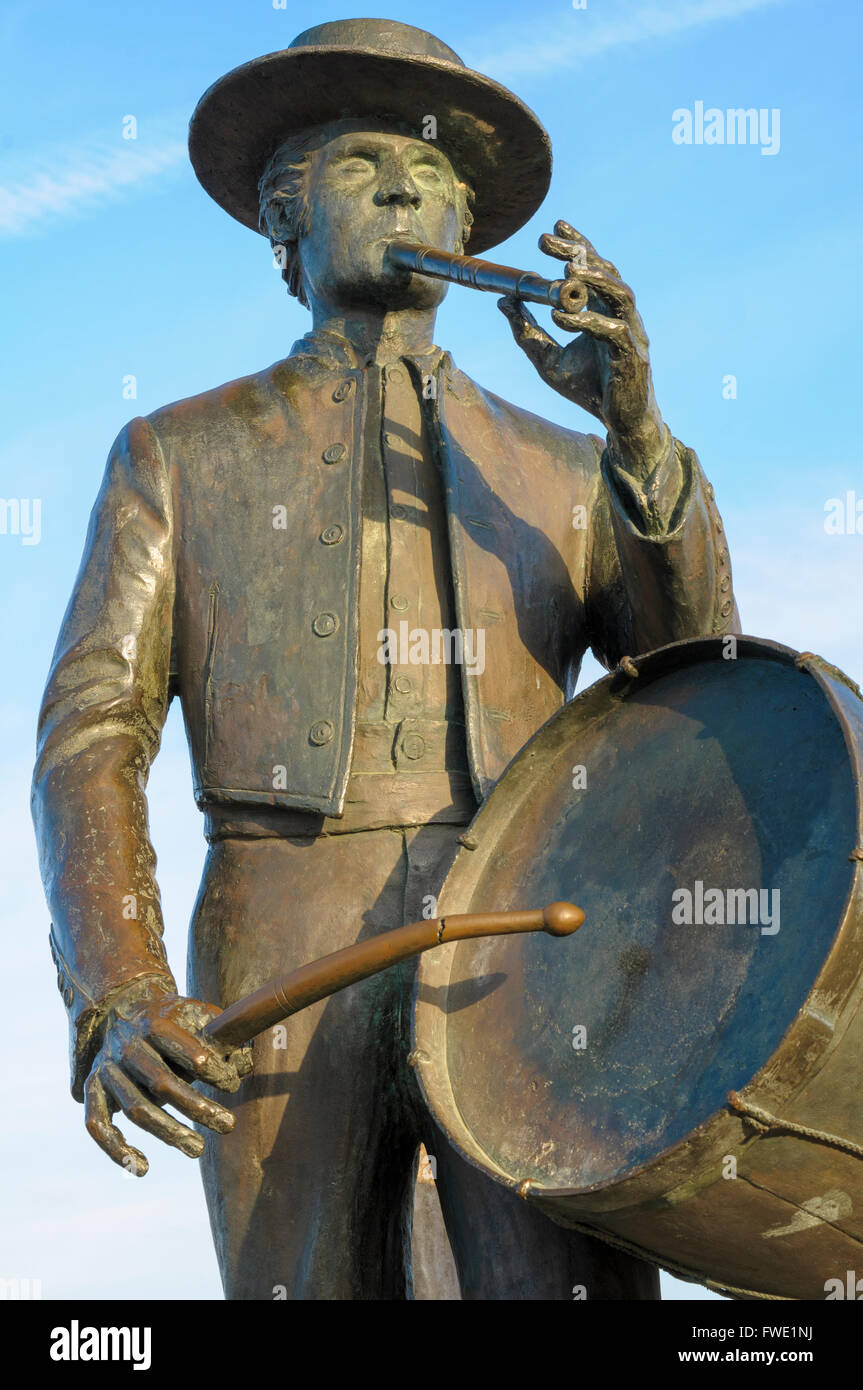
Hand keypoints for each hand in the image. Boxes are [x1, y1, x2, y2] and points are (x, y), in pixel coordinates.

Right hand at [84, 990, 252, 1175]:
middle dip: (197, 1107)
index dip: (210, 1069)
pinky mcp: (93, 1089)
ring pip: (135, 1108)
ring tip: (198, 1149)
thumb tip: (246, 1062)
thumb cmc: (171, 1018)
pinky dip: (116, 1149)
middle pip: (161, 1083)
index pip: (182, 1048)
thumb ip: (221, 1035)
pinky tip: (142, 1168)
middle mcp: (126, 1046)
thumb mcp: (196, 1013)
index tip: (232, 1084)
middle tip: (228, 1125)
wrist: (120, 1008)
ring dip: (168, 1132)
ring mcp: (106, 1069)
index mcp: (153, 1024)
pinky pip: (97, 1124)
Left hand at [498, 220, 667, 470]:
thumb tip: (503, 302)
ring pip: (620, 294)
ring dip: (594, 278)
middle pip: (606, 272)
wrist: (618, 422)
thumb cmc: (588, 388)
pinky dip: (586, 322)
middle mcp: (620, 316)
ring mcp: (631, 334)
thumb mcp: (547, 359)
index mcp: (604, 310)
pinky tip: (559, 318)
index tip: (554, 227)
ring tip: (567, 268)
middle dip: (578, 251)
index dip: (577, 243)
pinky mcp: (632, 357)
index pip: (594, 268)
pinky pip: (612, 332)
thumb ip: (526, 332)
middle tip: (546, 240)